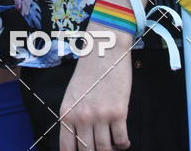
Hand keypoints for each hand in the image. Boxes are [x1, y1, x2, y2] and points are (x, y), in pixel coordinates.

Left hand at [59, 36, 131, 150]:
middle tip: (100, 148)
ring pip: (105, 149)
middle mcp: (81, 117)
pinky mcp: (118, 112)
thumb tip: (79, 141)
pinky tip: (123, 140)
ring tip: (112, 146)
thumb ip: (73, 117)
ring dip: (110, 150)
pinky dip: (123, 144)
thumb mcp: (73, 94)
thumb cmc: (88, 71)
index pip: (67, 148)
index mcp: (67, 112)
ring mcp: (100, 116)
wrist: (104, 49)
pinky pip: (122, 140)